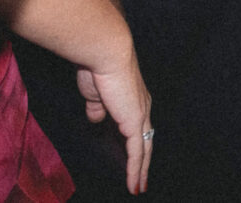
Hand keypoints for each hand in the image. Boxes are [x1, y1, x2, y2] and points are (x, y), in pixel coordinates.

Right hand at [75, 42, 151, 194]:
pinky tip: (134, 184)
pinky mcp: (135, 121)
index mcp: (133, 100)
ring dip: (140, 170)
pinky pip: (136, 151)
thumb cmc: (96, 67)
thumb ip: (97, 108)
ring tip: (138, 187)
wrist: (105, 53)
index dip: (136, 144)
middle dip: (143, 162)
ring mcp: (140, 115)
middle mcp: (142, 107)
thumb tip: (97, 119)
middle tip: (141, 180)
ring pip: (144, 149)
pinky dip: (135, 169)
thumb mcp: (95, 93)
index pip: (138, 128)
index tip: (135, 158)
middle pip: (145, 141)